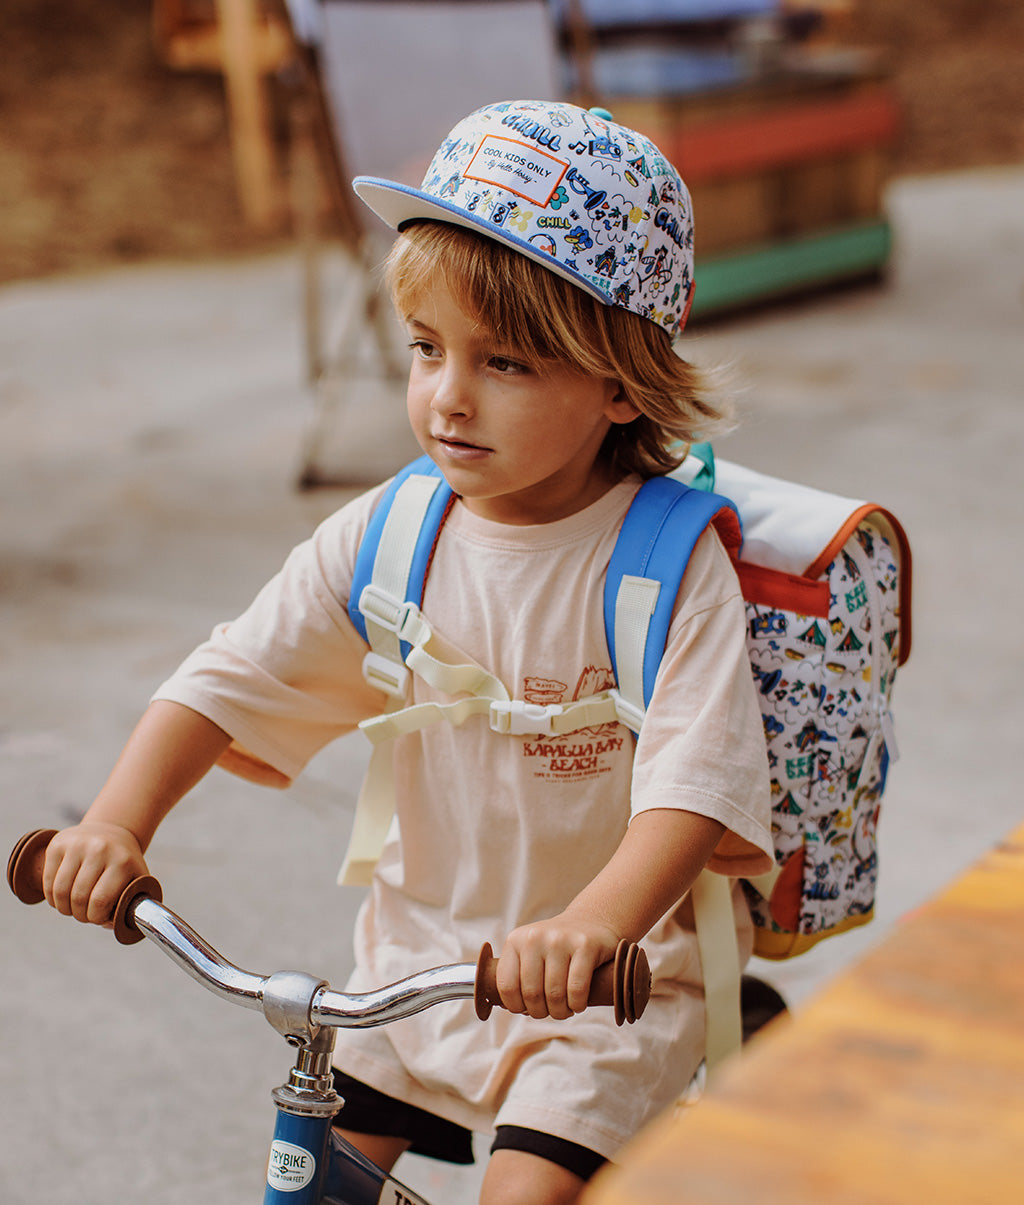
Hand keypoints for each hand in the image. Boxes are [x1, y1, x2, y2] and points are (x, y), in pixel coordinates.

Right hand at [42, 822, 148, 925]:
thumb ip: (131, 905)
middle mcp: (100, 849)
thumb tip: (108, 924)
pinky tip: (61, 898)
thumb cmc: (124, 863)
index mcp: (122, 861)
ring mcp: (77, 844)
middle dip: (79, 915)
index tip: (97, 918)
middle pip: (78, 898)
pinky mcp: (58, 844)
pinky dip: (51, 897)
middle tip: (83, 916)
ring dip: (63, 908)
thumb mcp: (137, 879)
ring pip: (60, 891)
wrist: (112, 830)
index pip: (100, 901)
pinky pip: (48, 880)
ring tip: (71, 909)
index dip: (95, 917)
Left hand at [496, 913, 620, 1020]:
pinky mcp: (585, 945)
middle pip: (532, 994)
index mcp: (516, 940)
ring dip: (560, 1012)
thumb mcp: (529, 952)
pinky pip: (576, 989)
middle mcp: (535, 937)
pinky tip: (578, 1003)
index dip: (516, 1007)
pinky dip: (577, 1005)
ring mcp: (560, 939)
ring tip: (565, 1009)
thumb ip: (516, 974)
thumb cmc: (556, 948)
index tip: (527, 1009)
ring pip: (555, 995)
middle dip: (541, 1012)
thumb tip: (506, 1006)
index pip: (506, 987)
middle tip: (550, 1011)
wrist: (590, 922)